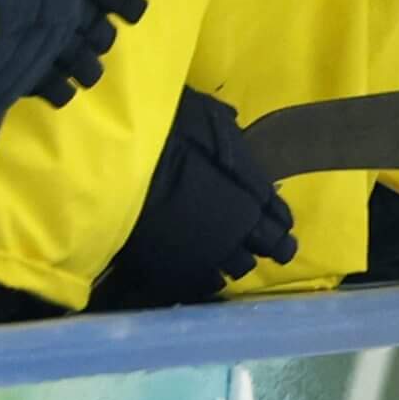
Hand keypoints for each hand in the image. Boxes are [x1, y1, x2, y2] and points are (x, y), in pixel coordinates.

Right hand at [89, 86, 296, 307]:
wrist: (115, 172)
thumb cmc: (161, 137)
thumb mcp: (200, 115)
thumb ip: (220, 126)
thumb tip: (230, 119)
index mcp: (249, 192)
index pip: (277, 213)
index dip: (279, 217)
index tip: (282, 221)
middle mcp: (237, 227)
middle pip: (267, 244)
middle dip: (270, 242)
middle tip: (271, 243)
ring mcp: (208, 254)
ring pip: (239, 267)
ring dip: (239, 259)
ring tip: (236, 255)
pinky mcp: (177, 273)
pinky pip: (203, 284)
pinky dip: (209, 278)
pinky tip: (208, 273)